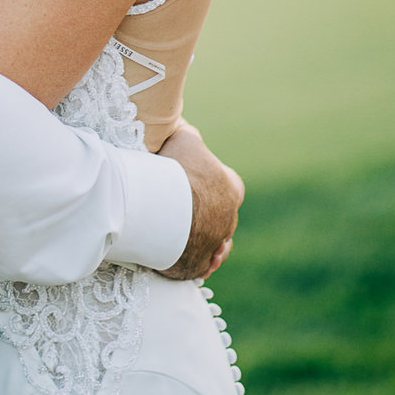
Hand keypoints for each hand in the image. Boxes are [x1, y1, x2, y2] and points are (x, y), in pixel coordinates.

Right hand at [155, 121, 242, 279]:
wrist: (163, 207)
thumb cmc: (175, 169)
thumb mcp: (184, 140)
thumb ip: (187, 136)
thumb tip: (184, 130)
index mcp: (232, 188)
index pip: (227, 186)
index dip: (208, 184)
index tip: (190, 184)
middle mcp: (229, 217)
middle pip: (216, 216)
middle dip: (200, 213)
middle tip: (177, 211)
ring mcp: (215, 243)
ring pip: (210, 242)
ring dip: (197, 239)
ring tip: (179, 237)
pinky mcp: (199, 264)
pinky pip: (199, 265)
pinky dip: (192, 261)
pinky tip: (181, 256)